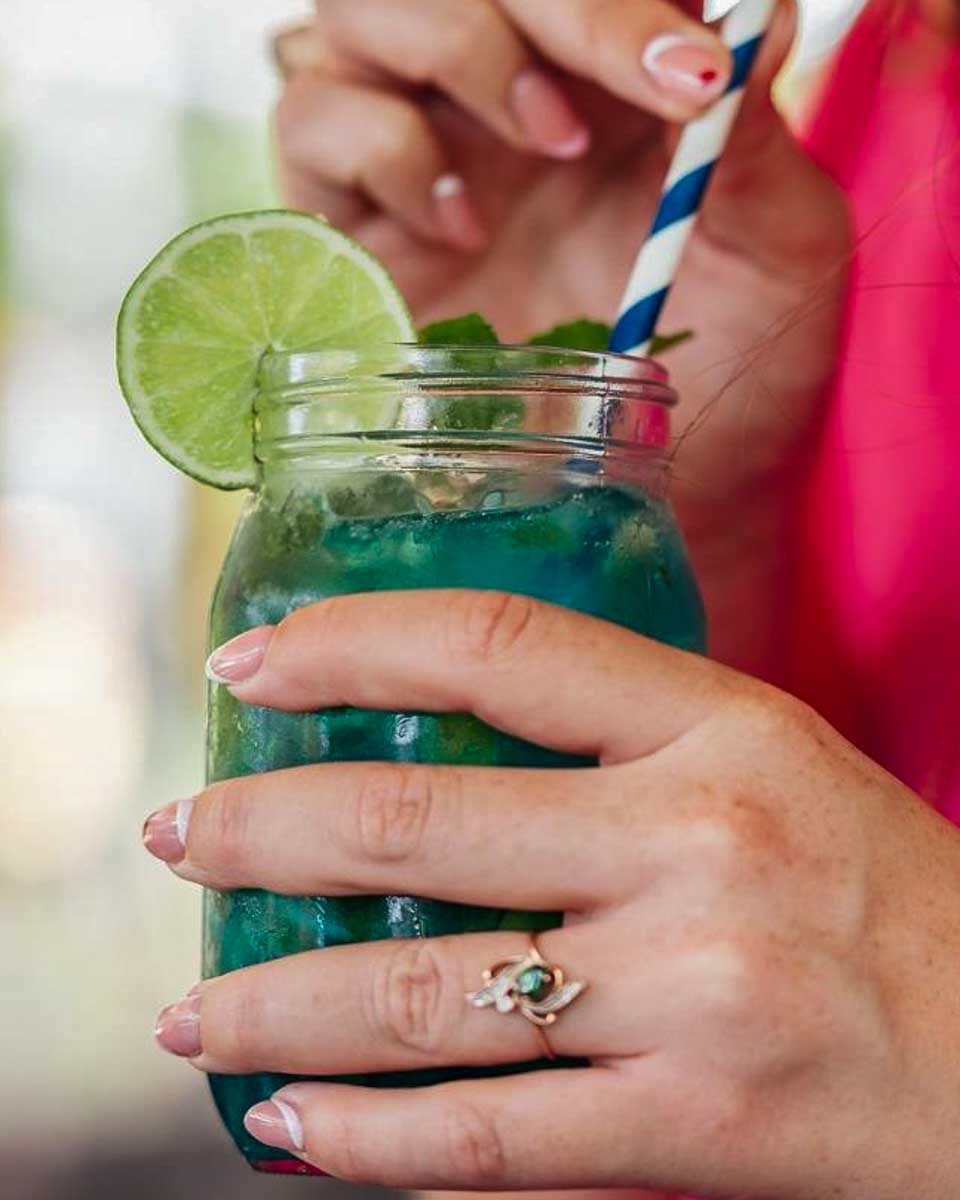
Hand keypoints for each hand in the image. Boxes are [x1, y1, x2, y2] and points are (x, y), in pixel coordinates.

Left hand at [147, 593, 959, 1197]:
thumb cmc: (883, 886)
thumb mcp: (772, 757)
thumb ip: (625, 736)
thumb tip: (441, 732)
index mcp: (722, 728)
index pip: (497, 647)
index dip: (351, 641)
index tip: (248, 664)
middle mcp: (696, 846)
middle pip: (416, 824)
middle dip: (259, 829)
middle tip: (176, 836)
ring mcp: (692, 995)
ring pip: (419, 1000)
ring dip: (271, 1004)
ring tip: (187, 1008)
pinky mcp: (695, 1132)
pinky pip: (484, 1142)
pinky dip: (361, 1141)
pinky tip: (285, 1125)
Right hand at [271, 0, 851, 672]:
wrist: (665, 482)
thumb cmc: (735, 368)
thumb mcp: (775, 251)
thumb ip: (758, 134)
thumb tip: (749, 21)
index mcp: (615, 71)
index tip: (689, 71)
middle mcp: (508, 91)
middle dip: (543, 11)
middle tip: (610, 108)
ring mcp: (424, 148)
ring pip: (362, 8)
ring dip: (456, 51)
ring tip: (545, 154)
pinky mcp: (357, 223)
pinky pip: (311, 124)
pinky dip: (378, 150)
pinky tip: (458, 229)